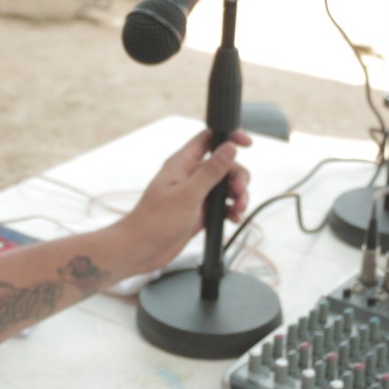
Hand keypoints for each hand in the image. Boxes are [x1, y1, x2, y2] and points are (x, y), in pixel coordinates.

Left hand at [114, 128, 250, 273]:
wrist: (141, 250)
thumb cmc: (154, 221)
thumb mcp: (187, 195)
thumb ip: (210, 171)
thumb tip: (229, 147)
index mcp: (182, 164)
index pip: (208, 139)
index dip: (228, 137)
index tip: (247, 143)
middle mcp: (190, 176)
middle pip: (224, 165)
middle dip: (237, 177)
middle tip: (239, 192)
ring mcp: (195, 194)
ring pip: (225, 186)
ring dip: (237, 195)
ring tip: (238, 209)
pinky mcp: (199, 212)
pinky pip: (222, 205)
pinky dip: (231, 210)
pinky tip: (234, 218)